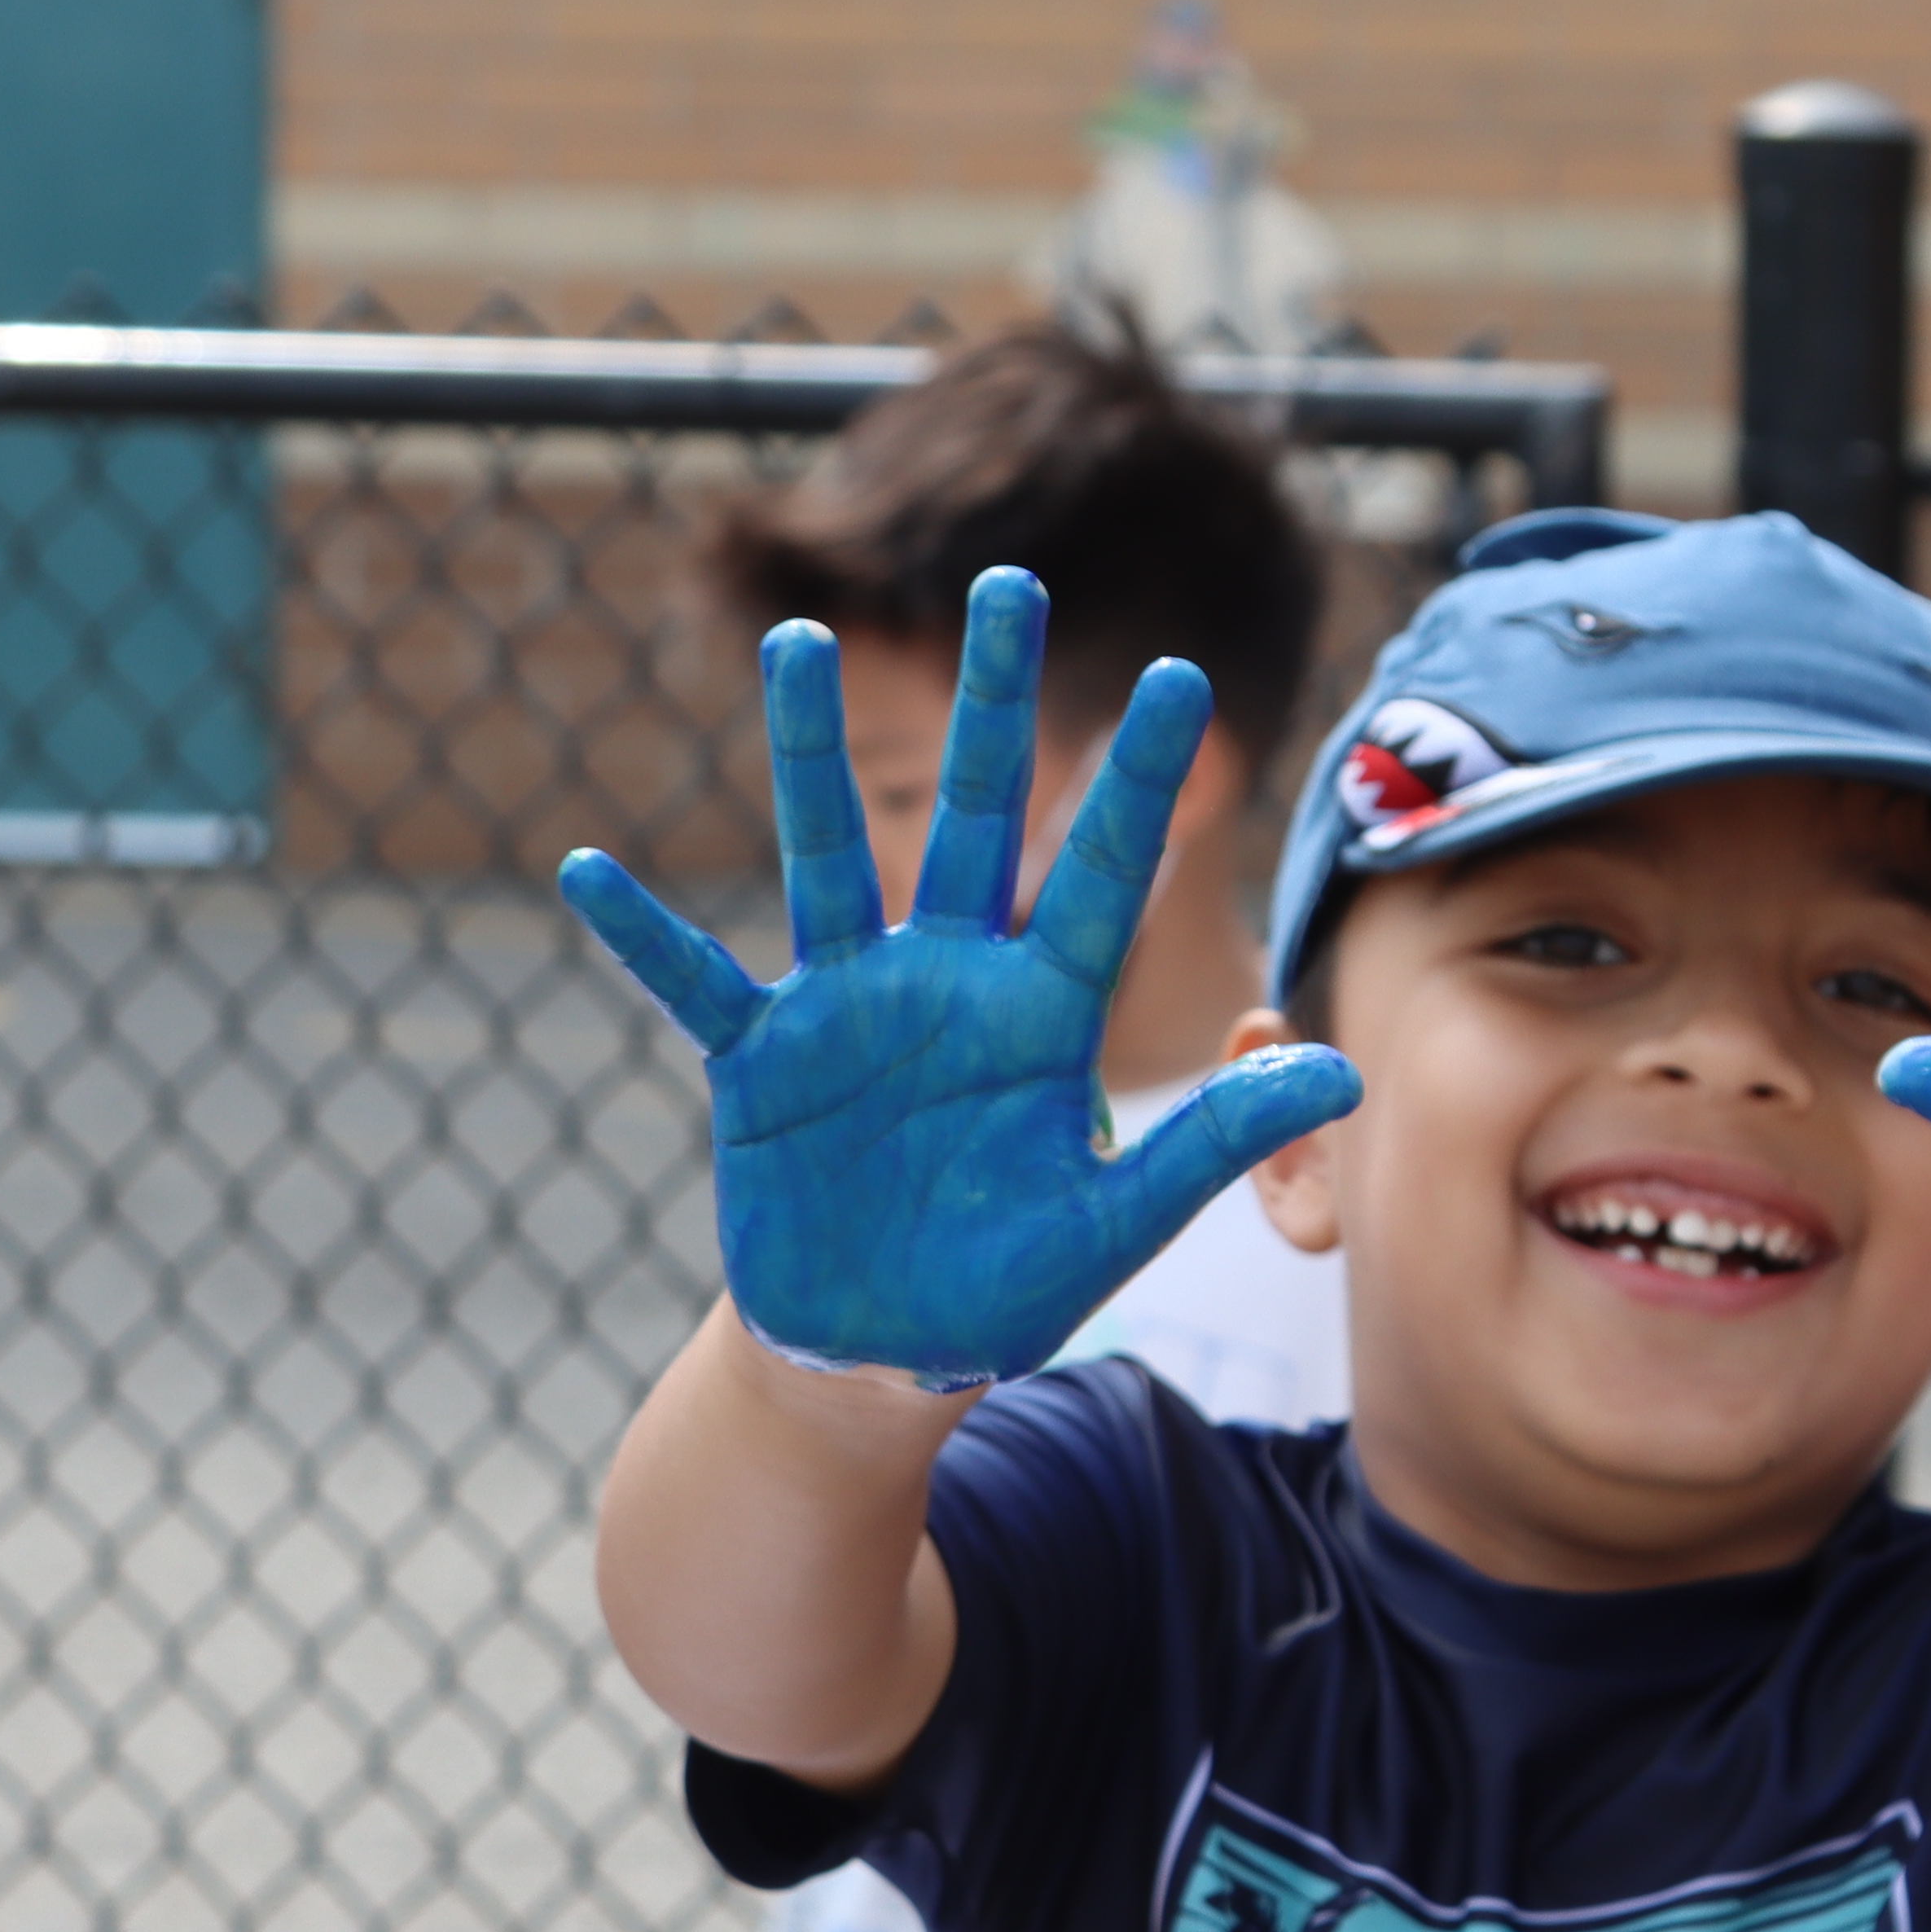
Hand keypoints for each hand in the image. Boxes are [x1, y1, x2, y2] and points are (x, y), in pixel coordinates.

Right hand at [557, 567, 1358, 1388]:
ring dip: (807, 757)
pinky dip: (641, 933)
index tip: (1186, 679)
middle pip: (974, 819)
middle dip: (994, 707)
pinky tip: (591, 870)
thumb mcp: (1115, 1222)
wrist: (884, 1350)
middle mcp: (947, 983)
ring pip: (826, 860)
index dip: (1139, 782)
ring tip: (796, 641)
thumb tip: (1339, 1073)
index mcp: (1042, 1013)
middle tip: (1009, 581)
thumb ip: (1211, 1143)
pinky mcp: (760, 1062)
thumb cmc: (1005, 1286)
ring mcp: (846, 1011)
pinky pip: (694, 983)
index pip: (1101, 876)